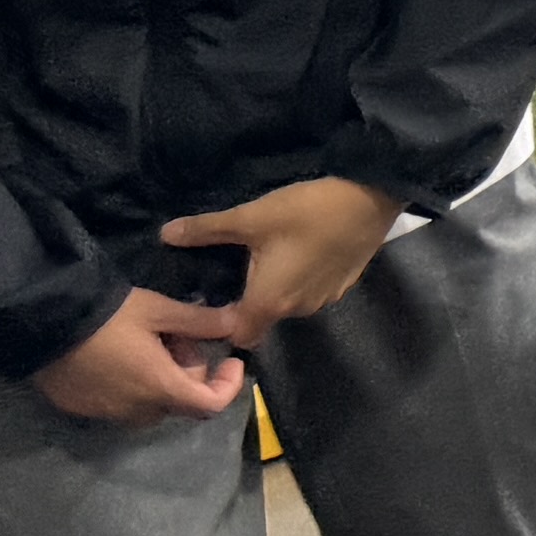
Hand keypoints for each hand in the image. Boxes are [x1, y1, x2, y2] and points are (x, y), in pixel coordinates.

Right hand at [33, 285, 250, 424]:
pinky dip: (131, 386)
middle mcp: (135, 410)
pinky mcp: (80, 408)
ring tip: (146, 343)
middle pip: (180, 401)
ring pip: (150, 404)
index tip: (232, 362)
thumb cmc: (105, 315)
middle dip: (190, 373)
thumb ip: (201, 321)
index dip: (228, 386)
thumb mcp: (158, 310)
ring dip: (160, 380)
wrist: (39, 322)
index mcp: (160, 388)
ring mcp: (105, 412)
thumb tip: (238, 323)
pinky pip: (119, 404)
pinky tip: (118, 355)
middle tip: (177, 337)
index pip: (210, 405)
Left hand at [158, 176, 398, 351]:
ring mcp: (324, 299)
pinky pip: (310, 291)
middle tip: (235, 267)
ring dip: (277, 289)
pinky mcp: (343, 285)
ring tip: (268, 256)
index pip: (239, 336)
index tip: (211, 299)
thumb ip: (207, 230)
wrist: (371, 198)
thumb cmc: (305, 212)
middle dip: (248, 301)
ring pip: (288, 304)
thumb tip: (164, 235)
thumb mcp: (251, 217)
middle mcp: (297, 310)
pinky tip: (300, 250)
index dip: (222, 325)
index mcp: (269, 301)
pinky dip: (301, 279)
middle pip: (263, 319)